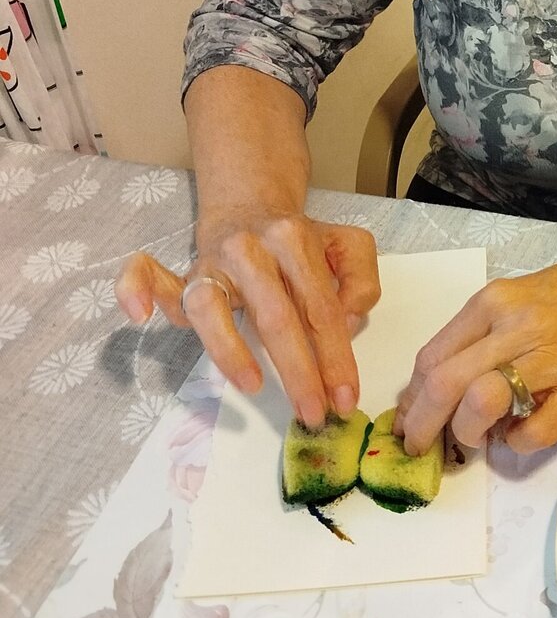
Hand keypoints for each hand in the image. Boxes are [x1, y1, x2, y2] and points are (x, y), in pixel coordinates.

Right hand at [115, 213, 380, 428]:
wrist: (251, 204)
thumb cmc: (301, 243)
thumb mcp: (348, 248)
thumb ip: (360, 281)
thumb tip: (344, 321)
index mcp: (295, 240)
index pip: (320, 307)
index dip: (335, 356)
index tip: (344, 398)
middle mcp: (250, 249)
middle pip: (274, 314)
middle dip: (297, 370)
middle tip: (312, 412)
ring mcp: (212, 262)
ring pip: (210, 306)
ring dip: (229, 350)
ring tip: (252, 386)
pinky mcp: (182, 275)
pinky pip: (147, 275)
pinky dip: (135, 286)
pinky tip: (137, 313)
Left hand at [394, 252, 556, 455]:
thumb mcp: (519, 295)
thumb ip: (480, 333)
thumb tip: (437, 384)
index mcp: (495, 301)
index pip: (433, 356)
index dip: (412, 396)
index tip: (408, 415)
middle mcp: (517, 327)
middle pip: (445, 384)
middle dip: (420, 424)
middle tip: (416, 446)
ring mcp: (552, 361)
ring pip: (480, 405)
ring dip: (464, 433)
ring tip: (472, 438)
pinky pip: (531, 434)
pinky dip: (514, 444)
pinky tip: (519, 434)